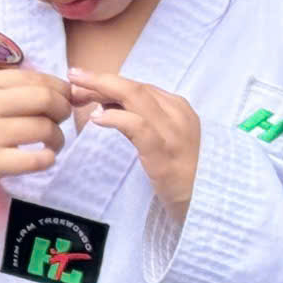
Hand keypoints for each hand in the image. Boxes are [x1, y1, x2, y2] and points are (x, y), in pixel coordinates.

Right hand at [0, 67, 70, 192]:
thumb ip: (17, 88)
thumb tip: (69, 90)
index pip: (37, 78)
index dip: (62, 89)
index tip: (66, 99)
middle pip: (45, 99)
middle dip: (64, 109)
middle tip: (61, 120)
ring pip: (44, 129)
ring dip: (58, 137)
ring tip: (52, 142)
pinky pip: (35, 160)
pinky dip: (48, 158)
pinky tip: (43, 157)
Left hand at [71, 69, 200, 218]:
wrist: (210, 205)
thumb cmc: (183, 172)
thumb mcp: (165, 138)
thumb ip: (142, 118)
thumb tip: (106, 102)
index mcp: (178, 108)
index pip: (139, 86)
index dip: (108, 82)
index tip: (82, 82)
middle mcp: (178, 114)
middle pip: (133, 88)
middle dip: (100, 80)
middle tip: (72, 76)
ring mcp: (173, 133)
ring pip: (135, 98)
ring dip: (101, 90)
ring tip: (77, 92)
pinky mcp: (165, 153)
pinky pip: (137, 126)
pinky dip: (115, 118)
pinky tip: (97, 119)